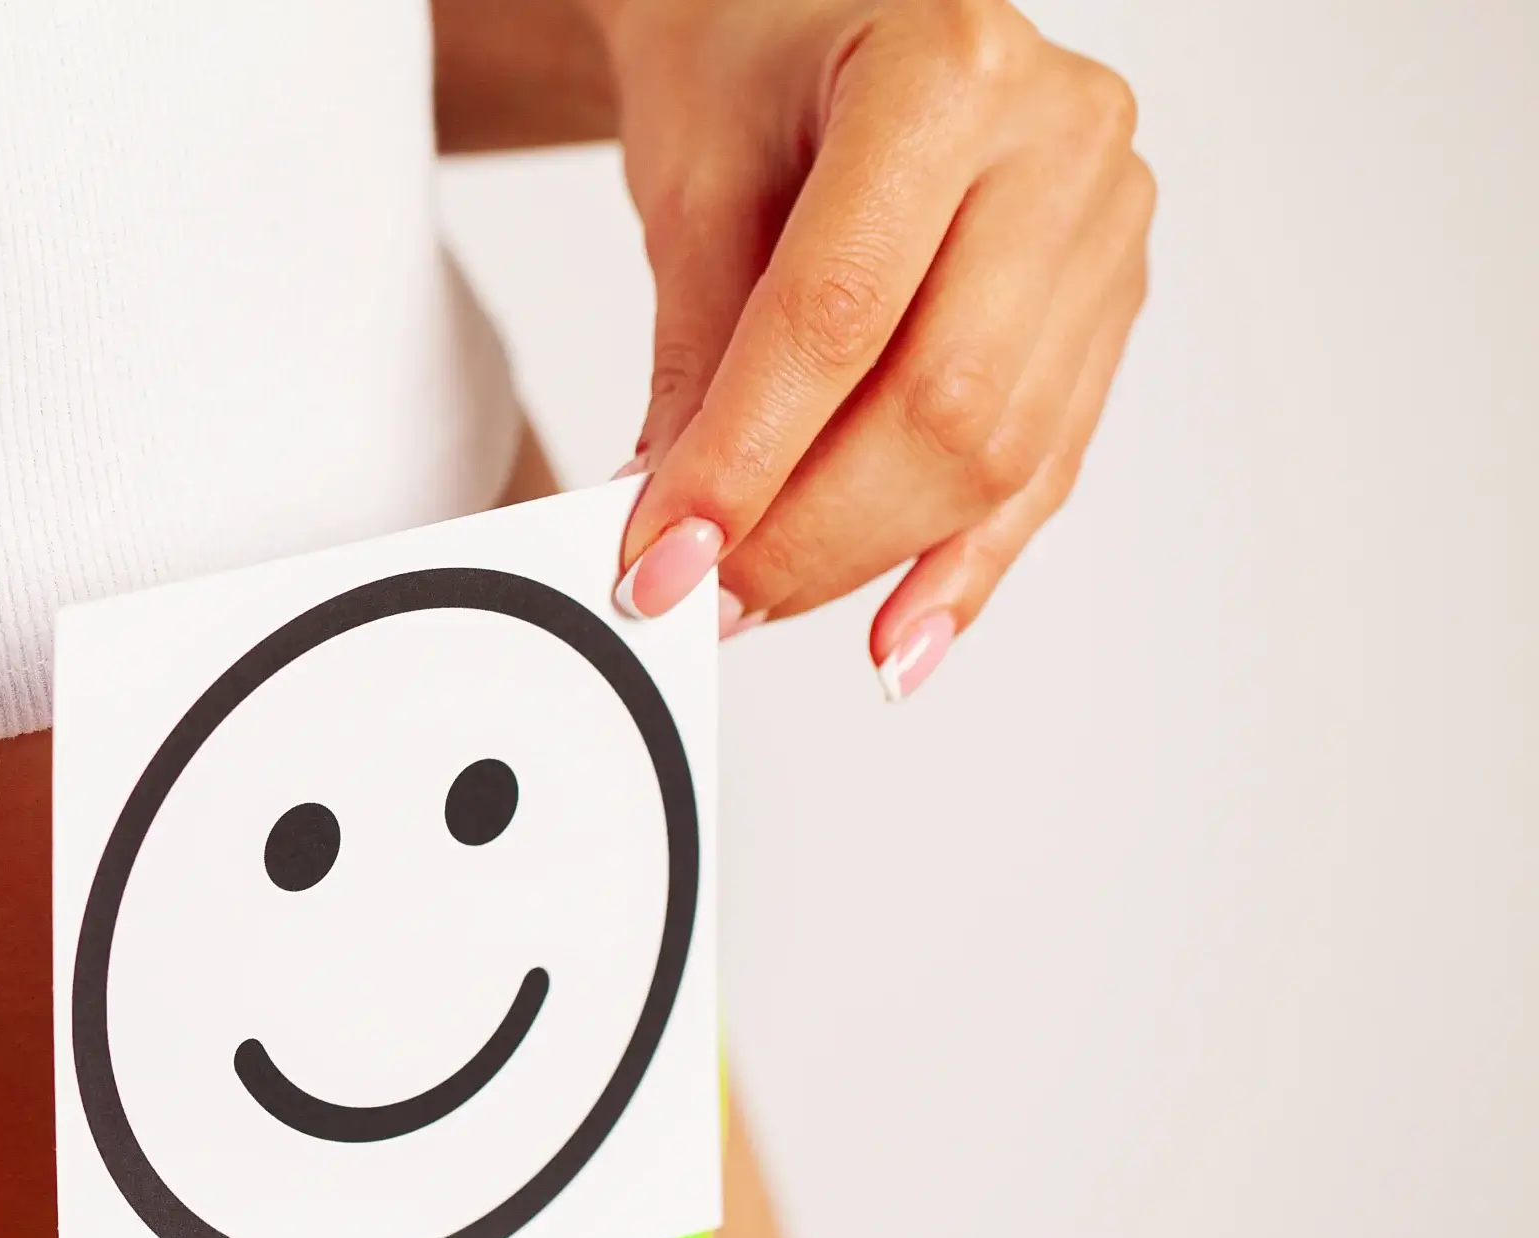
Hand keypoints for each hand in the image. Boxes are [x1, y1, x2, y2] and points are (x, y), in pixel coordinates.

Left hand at [597, 0, 1151, 696]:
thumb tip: (677, 533)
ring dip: (871, 559)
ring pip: (1000, 452)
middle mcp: (1058, 139)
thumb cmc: (750, 64)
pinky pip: (1045, 463)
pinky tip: (899, 635)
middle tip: (706, 601)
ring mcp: (1107, 221)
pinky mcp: (1113, 298)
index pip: (840, 316)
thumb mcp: (691, 182)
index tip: (664, 560)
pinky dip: (962, 562)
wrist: (815, 10)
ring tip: (761, 607)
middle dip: (813, 533)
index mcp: (948, 72)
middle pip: (945, 404)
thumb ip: (694, 360)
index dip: (747, 461)